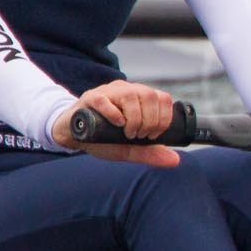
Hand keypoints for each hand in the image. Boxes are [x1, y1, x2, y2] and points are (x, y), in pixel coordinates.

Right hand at [53, 80, 179, 167]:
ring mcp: (108, 92)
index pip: (162, 98)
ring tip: (128, 133)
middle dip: (150, 121)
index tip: (154, 135)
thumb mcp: (129, 148)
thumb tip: (175, 160)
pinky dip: (114, 114)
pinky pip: (104, 99)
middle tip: (139, 136)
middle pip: (149, 95)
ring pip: (130, 95)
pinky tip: (116, 125)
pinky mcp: (90, 97)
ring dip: (135, 119)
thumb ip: (151, 153)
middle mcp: (126, 90)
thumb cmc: (103, 138)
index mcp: (139, 98)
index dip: (164, 118)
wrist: (74, 136)